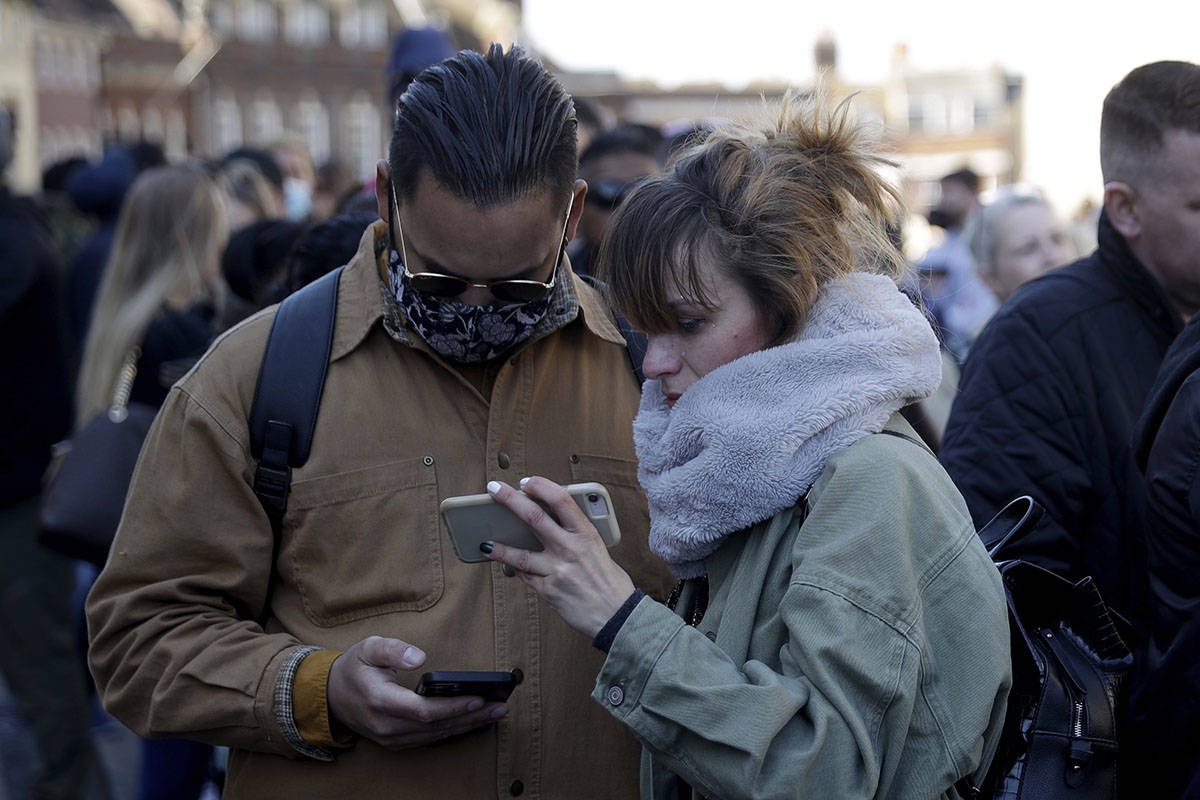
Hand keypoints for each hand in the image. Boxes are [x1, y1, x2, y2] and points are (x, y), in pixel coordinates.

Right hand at [326, 636, 506, 749]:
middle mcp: (386, 725)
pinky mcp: (395, 742)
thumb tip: (420, 657)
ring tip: (495, 713)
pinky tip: (473, 722)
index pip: (423, 710)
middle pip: (436, 726)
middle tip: (500, 707)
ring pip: (435, 736)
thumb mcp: (369, 647)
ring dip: (467, 726)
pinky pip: (429, 739)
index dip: (453, 706)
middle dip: (471, 717)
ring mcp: (391, 738)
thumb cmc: (354, 667)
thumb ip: (394, 649)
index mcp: (381, 701)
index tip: (478, 697)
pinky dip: (453, 731)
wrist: (331, 695)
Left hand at [483, 477, 635, 638]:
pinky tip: (506, 564)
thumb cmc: (609, 582)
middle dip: (510, 499)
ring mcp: (557, 570)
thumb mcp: (598, 549)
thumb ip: (576, 536)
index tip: (527, 482)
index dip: (541, 486)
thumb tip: (552, 524)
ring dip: (499, 547)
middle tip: (494, 489)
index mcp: (586, 534)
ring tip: (484, 543)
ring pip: (519, 554)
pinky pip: (525, 575)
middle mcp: (570, 548)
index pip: (561, 499)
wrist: (617, 616)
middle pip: (533, 517)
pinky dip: (514, 568)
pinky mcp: (548, 590)